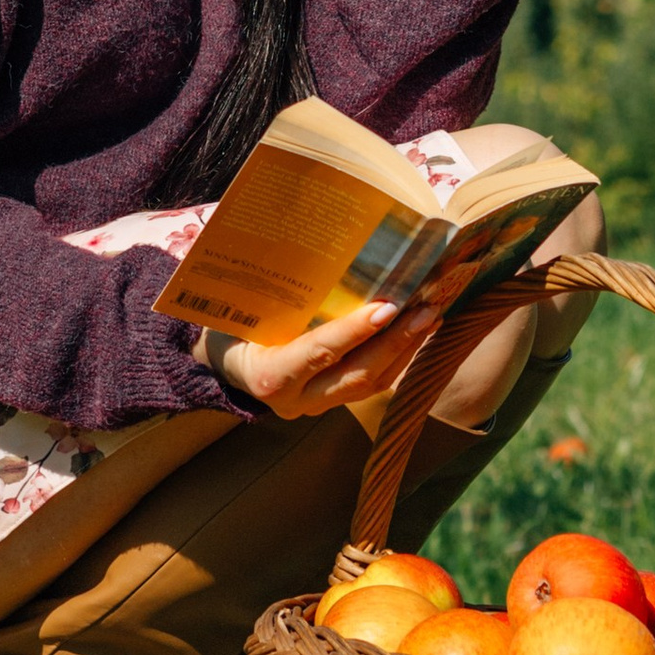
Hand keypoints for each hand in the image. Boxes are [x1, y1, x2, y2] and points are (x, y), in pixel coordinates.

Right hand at [208, 294, 441, 421]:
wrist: (223, 366)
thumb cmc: (229, 326)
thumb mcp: (238, 312)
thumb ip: (271, 295)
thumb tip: (308, 248)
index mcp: (269, 375)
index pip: (319, 352)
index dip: (354, 332)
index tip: (387, 307)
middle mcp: (297, 399)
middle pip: (356, 375)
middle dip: (396, 343)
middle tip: (426, 309)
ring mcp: (317, 405)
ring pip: (371, 384)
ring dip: (405, 350)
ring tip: (431, 317)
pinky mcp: (332, 403)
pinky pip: (371, 385)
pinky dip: (397, 359)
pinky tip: (417, 333)